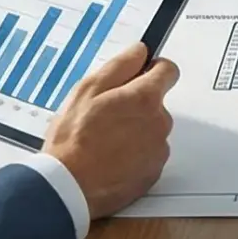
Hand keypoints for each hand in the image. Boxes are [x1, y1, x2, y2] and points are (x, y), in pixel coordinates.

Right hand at [42, 42, 178, 217]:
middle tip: (106, 115)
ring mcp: (158, 150)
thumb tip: (139, 51)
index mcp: (145, 98)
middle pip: (156, 103)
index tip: (141, 73)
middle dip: (136, 105)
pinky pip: (149, 155)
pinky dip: (134, 155)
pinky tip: (110, 158)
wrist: (69, 187)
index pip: (168, 70)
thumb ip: (120, 65)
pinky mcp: (153, 173)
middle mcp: (159, 122)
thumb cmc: (73, 140)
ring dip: (135, 131)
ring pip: (151, 130)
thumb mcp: (87, 90)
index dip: (153, 69)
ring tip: (104, 141)